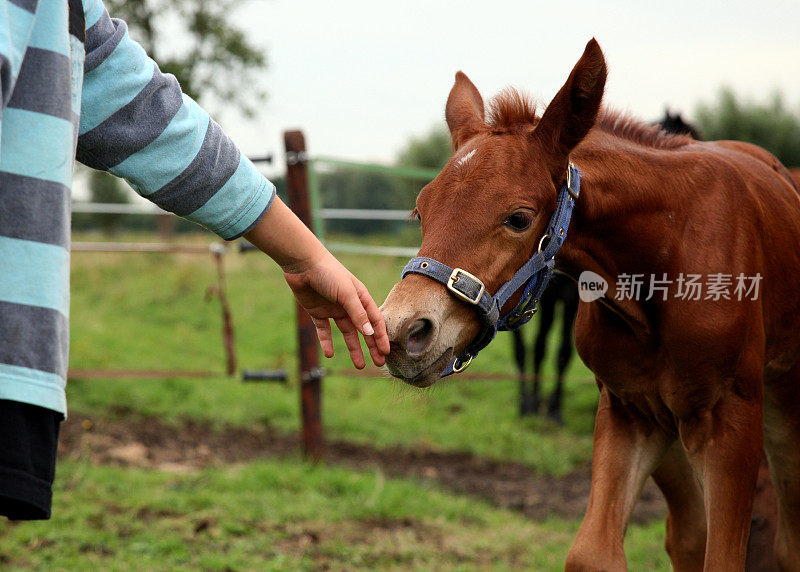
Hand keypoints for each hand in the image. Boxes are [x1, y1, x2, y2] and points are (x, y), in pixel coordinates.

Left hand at [244, 197, 389, 368]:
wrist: (302, 264)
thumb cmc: (329, 273)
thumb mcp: (347, 293)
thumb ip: (358, 314)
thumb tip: (370, 333)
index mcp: (360, 298)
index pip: (375, 321)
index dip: (381, 337)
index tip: (386, 353)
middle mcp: (349, 305)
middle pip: (363, 330)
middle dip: (371, 346)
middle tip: (378, 363)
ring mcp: (333, 309)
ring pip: (346, 333)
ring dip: (353, 348)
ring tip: (359, 365)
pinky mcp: (317, 312)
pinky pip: (324, 331)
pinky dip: (326, 342)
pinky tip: (329, 354)